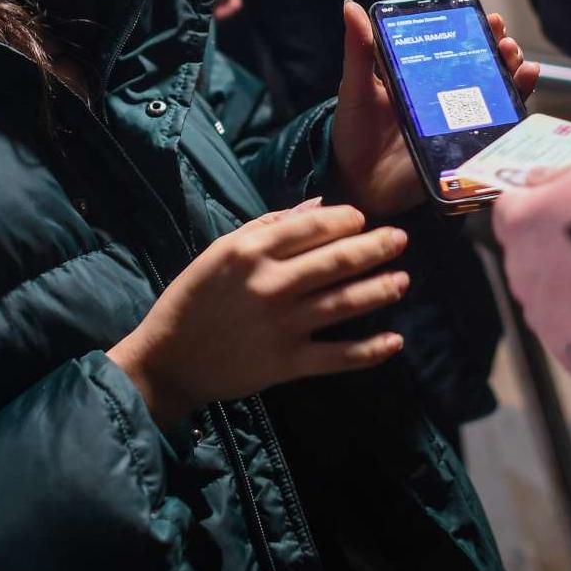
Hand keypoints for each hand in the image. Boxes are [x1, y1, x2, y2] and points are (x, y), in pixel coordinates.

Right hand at [108, 202, 411, 424]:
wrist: (168, 359)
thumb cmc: (194, 299)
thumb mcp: (221, 250)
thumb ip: (268, 226)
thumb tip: (319, 206)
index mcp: (252, 252)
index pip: (313, 226)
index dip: (346, 220)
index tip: (363, 219)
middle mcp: (271, 285)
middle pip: (336, 261)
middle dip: (375, 247)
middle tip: (401, 240)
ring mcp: (282, 326)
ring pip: (344, 303)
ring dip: (380, 290)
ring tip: (403, 281)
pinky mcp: (286, 364)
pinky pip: (337, 357)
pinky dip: (369, 351)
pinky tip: (394, 341)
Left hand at [330, 0, 539, 217]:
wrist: (360, 184)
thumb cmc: (354, 135)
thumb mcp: (356, 87)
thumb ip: (359, 50)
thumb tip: (351, 6)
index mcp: (420, 77)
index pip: (453, 47)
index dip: (473, 30)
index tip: (485, 16)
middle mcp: (444, 95)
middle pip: (482, 65)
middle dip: (499, 47)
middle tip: (503, 37)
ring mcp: (458, 120)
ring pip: (496, 89)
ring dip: (512, 68)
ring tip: (514, 56)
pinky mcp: (468, 144)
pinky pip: (499, 122)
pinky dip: (518, 101)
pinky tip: (525, 82)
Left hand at [490, 151, 570, 387]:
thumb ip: (563, 176)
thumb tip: (537, 179)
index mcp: (523, 222)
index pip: (509, 213)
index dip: (537, 211)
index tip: (561, 211)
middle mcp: (521, 271)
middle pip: (529, 259)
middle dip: (557, 254)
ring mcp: (543, 317)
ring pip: (550, 301)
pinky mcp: (569, 353)